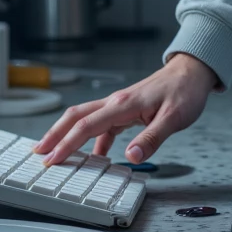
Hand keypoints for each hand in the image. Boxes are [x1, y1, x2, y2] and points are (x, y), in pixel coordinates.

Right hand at [32, 53, 218, 165]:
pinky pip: (102, 125)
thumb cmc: (185, 91)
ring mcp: (119, 105)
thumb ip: (151, 139)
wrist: (192, 72)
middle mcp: (116, 102)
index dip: (66, 143)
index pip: (87, 125)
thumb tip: (131, 157)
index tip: (52, 159)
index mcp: (123, 104)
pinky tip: (94, 156)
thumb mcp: (174, 118)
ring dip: (68, 135)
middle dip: (55, 134)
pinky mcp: (125, 109)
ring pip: (85, 119)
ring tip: (56, 153)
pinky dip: (92, 140)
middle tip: (38, 152)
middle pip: (76, 117)